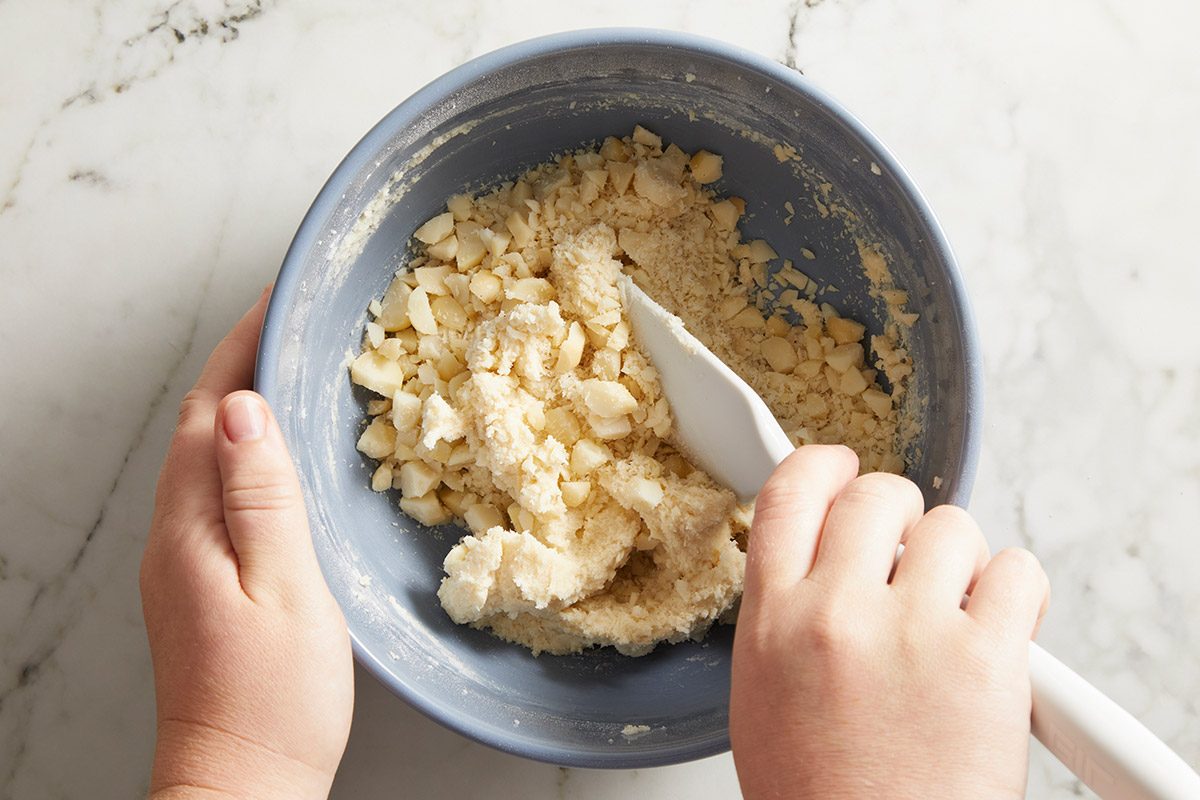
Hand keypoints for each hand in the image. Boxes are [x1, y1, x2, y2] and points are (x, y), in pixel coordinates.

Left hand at [140, 290, 353, 799]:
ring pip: (207, 459)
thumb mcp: (284, 590)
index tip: (277, 302)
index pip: (210, 412)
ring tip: (295, 376)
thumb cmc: (273, 700)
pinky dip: (248, 456)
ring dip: (245, 408)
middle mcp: (174, 536)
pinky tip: (284, 461)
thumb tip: (246, 410)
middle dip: (241, 366)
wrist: (241, 786)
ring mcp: (182, 562)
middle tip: (293, 327)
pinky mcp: (199, 584)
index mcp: (191, 528)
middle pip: (200, 428)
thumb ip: (263, 497)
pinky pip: (218, 494)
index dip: (242, 349)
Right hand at [730, 445, 1048, 798]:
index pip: (791, 491)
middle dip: (902, 518)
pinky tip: (997, 633)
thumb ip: (787, 611)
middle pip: (879, 495)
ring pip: (953, 528)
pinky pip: (1017, 571)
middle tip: (911, 561)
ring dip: (960, 563)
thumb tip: (823, 553)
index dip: (826, 467)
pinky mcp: (987, 659)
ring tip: (952, 619)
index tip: (846, 471)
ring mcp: (913, 631)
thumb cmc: (820, 794)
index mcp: (773, 619)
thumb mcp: (764, 691)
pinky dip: (1014, 593)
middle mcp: (836, 612)